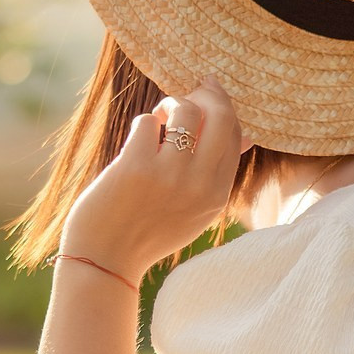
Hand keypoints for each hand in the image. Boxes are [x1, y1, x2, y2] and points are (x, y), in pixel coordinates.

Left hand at [59, 80, 246, 279]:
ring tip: (158, 119)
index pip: (235, 135)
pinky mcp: (136, 166)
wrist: (106, 260)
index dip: (222, 107)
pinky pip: (147, 121)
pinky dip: (143, 125)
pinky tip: (136, 144)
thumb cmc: (148, 231)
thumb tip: (247, 136)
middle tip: (187, 94)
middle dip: (204, 94)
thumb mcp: (196, 211)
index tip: (207, 94)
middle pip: (219, 115)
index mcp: (216, 196)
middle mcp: (199, 185)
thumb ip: (218, 174)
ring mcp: (168, 175)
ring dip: (170, 104)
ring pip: (185, 110)